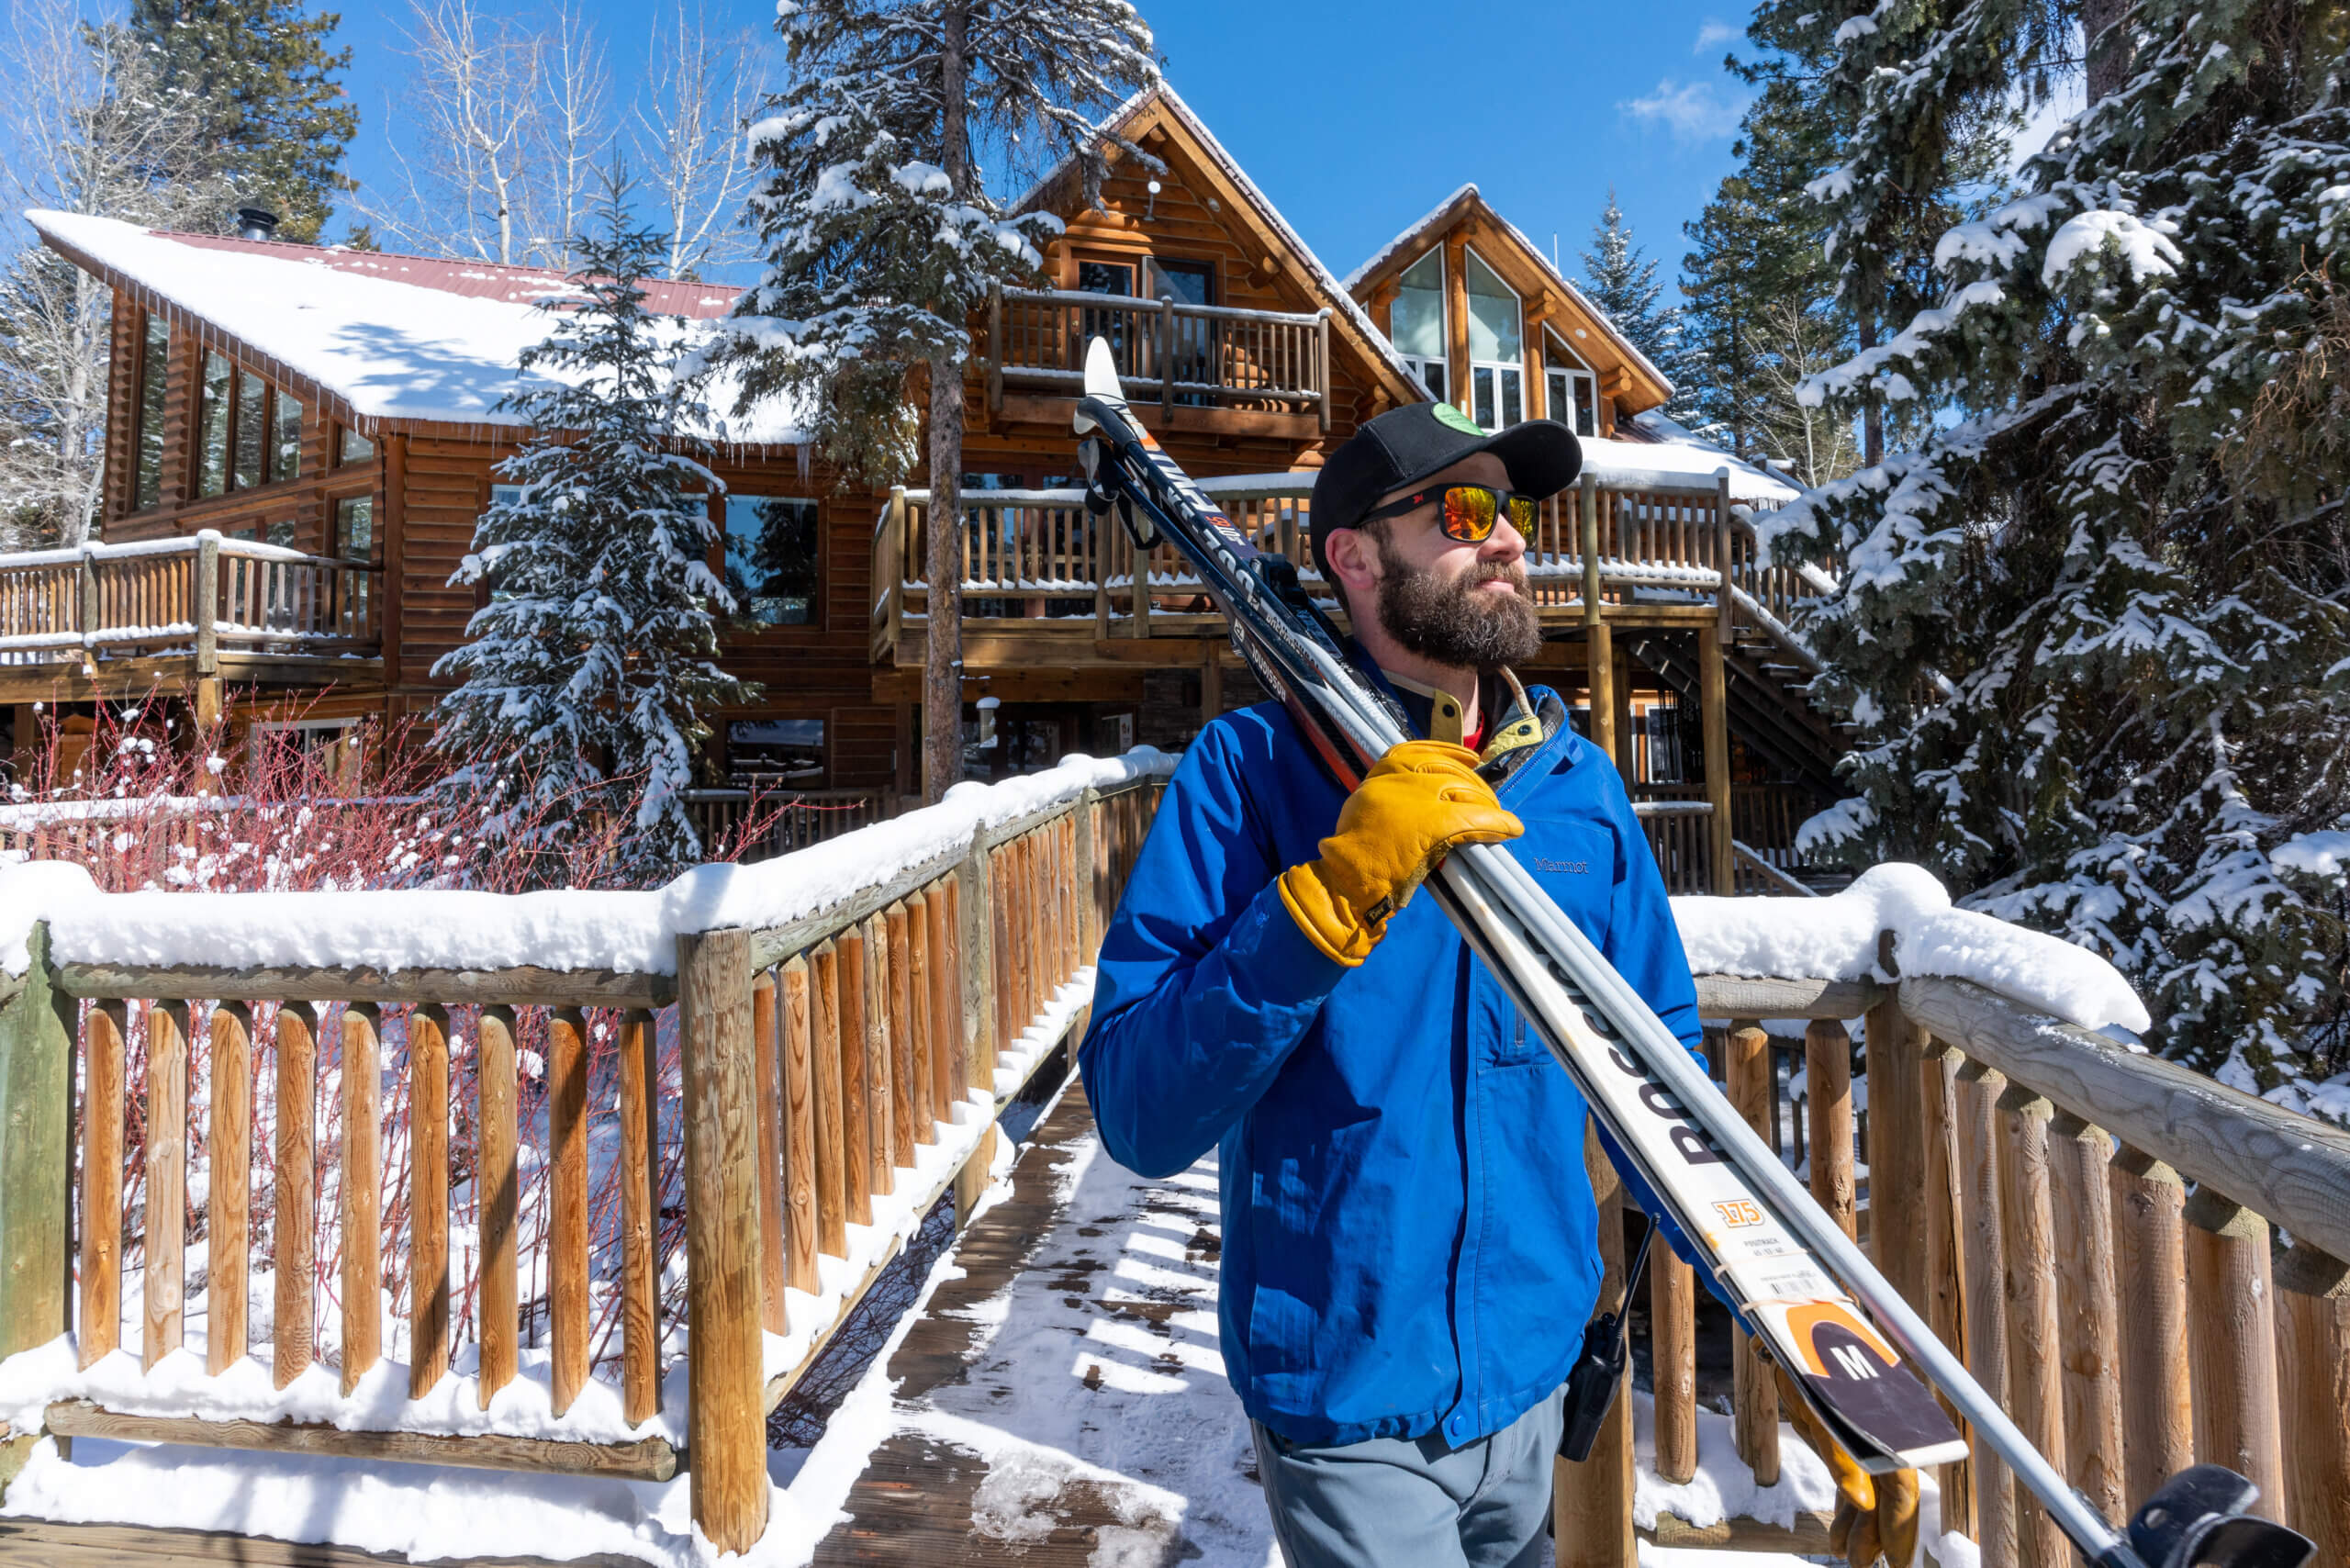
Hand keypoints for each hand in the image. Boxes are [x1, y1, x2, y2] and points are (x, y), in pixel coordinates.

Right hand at [1277, 739, 1521, 964]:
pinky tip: (1511, 828)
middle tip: (1488, 802)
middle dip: (1475, 785)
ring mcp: (1419, 799)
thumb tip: (1428, 795)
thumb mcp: (1366, 805)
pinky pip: (1474, 818)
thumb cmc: (1356, 849)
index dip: (1450, 752)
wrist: (1347, 876)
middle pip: (1449, 773)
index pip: (1420, 751)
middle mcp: (1400, 779)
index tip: (1470, 757)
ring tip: (1499, 818)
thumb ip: (1394, 794)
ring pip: (1465, 793)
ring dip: (1488, 805)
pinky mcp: (1435, 823)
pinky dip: (1496, 823)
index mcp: (1382, 772)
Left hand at [1775, 1366, 1919, 1567]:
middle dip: (1877, 1534)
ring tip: (1843, 1555)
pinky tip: (1836, 1535)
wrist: (1783, 1309)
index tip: (1898, 1566)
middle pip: (1888, 1492)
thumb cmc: (1798, 1351)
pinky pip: (1852, 1475)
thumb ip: (1839, 1453)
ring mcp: (1859, 1428)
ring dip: (1860, 1525)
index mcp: (1879, 1419)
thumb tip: (1862, 1503)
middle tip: (1858, 1566)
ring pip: (1870, 1487)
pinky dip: (1847, 1505)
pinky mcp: (1840, 1426)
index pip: (1900, 1485)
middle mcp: (1877, 1425)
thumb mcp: (1813, 1400)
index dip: (1900, 1528)